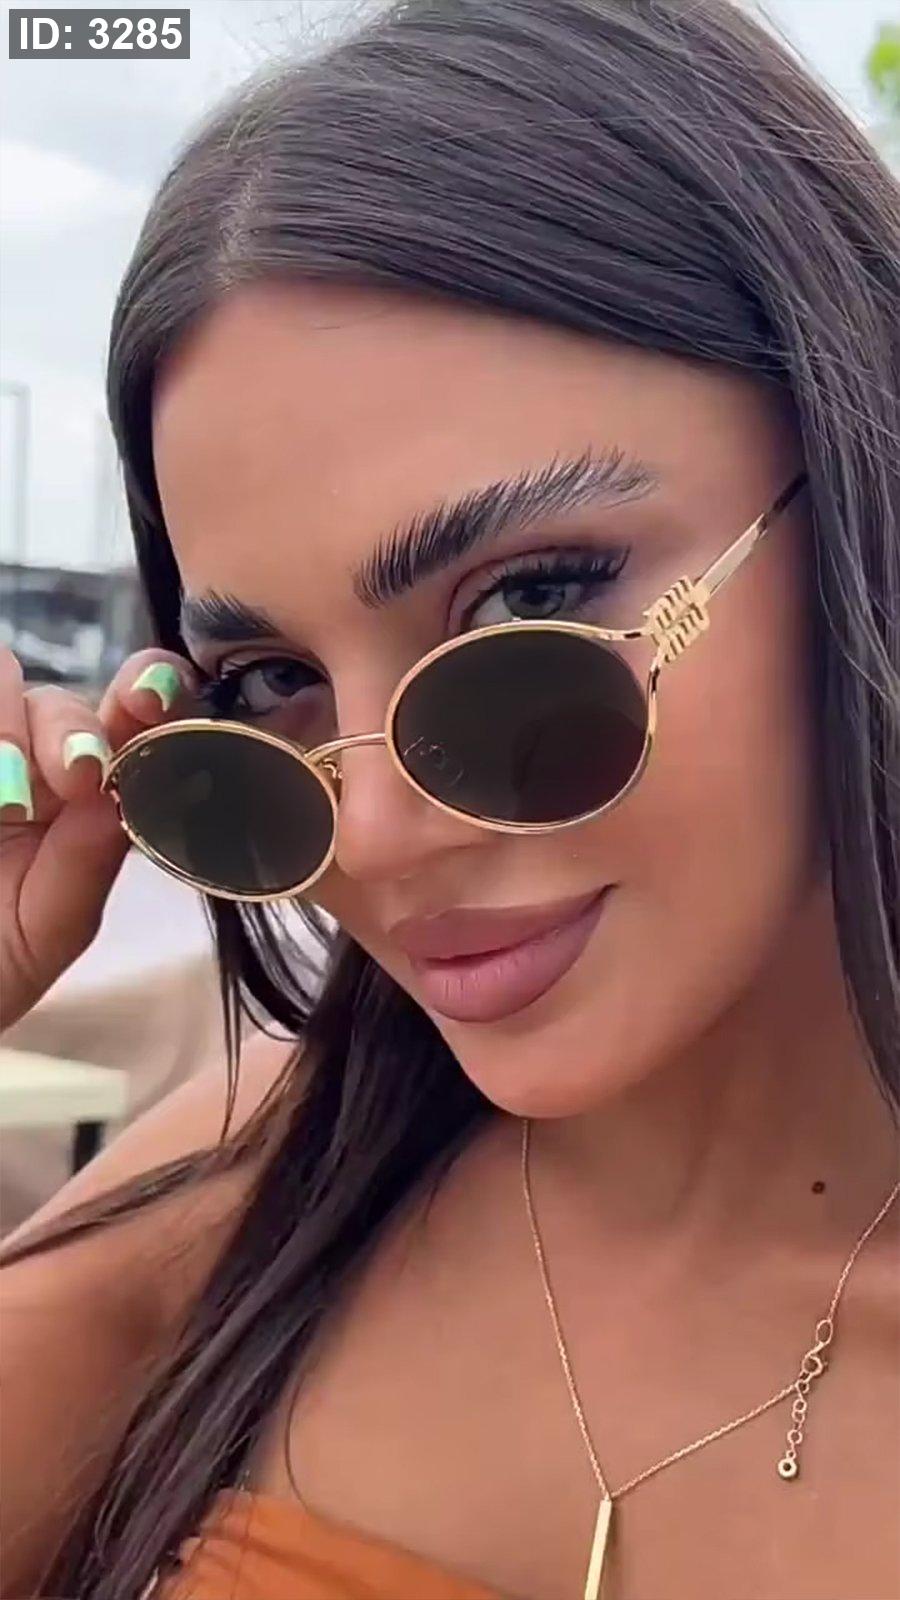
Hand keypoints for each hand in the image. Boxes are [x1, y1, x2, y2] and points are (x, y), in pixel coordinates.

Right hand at [0, 647, 197, 1030]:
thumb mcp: (41, 933)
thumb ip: (85, 867)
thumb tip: (123, 796)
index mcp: (81, 799)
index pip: (132, 721)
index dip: (152, 689)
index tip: (151, 701)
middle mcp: (30, 760)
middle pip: (60, 699)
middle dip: (71, 728)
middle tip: (77, 777)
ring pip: (4, 677)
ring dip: (9, 728)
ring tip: (6, 802)